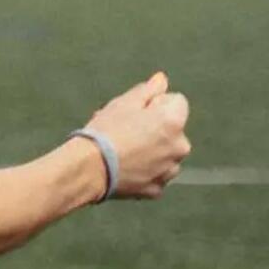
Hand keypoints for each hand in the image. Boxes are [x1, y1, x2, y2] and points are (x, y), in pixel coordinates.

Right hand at [82, 71, 191, 199]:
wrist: (88, 168)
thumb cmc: (105, 131)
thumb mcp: (124, 103)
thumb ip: (149, 90)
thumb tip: (162, 79)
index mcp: (174, 122)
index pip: (176, 102)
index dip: (155, 104)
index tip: (135, 112)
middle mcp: (179, 147)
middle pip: (172, 130)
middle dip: (154, 129)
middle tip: (125, 131)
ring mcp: (169, 171)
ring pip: (164, 154)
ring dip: (151, 150)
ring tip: (122, 151)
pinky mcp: (156, 189)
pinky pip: (154, 174)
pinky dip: (143, 171)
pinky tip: (123, 167)